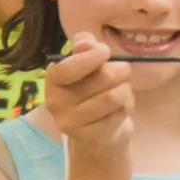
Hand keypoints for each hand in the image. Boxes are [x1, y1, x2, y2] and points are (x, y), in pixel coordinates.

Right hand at [42, 36, 133, 152]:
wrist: (98, 130)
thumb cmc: (93, 89)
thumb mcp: (87, 63)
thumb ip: (85, 46)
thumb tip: (87, 43)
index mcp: (53, 80)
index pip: (68, 68)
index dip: (91, 57)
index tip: (106, 51)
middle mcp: (56, 102)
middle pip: (103, 78)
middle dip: (121, 71)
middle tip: (123, 73)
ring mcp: (71, 122)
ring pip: (114, 96)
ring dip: (126, 90)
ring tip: (121, 92)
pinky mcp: (90, 136)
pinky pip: (120, 114)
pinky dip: (126, 108)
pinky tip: (118, 110)